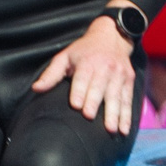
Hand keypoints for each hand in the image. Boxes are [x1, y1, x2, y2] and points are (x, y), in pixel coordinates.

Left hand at [30, 9, 138, 133]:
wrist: (112, 36)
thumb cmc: (84, 50)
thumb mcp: (65, 57)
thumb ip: (51, 74)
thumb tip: (36, 89)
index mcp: (87, 62)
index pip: (83, 78)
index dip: (79, 91)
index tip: (76, 105)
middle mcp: (105, 68)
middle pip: (99, 88)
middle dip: (94, 102)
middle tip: (89, 117)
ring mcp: (119, 75)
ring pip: (116, 96)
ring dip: (114, 113)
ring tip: (111, 129)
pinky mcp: (129, 80)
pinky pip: (128, 100)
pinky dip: (127, 115)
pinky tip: (124, 129)